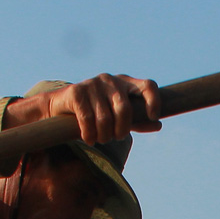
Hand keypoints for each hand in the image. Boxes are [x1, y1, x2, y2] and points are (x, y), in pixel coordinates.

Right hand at [34, 74, 161, 144]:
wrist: (61, 106)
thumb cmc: (96, 112)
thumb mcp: (118, 117)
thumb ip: (137, 120)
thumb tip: (158, 125)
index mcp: (126, 83)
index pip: (148, 85)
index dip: (154, 100)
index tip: (152, 116)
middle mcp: (111, 80)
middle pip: (124, 109)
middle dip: (121, 130)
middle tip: (115, 138)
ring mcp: (93, 84)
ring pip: (105, 118)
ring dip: (103, 135)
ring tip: (100, 139)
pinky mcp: (77, 91)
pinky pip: (87, 119)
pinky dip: (89, 134)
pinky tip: (88, 139)